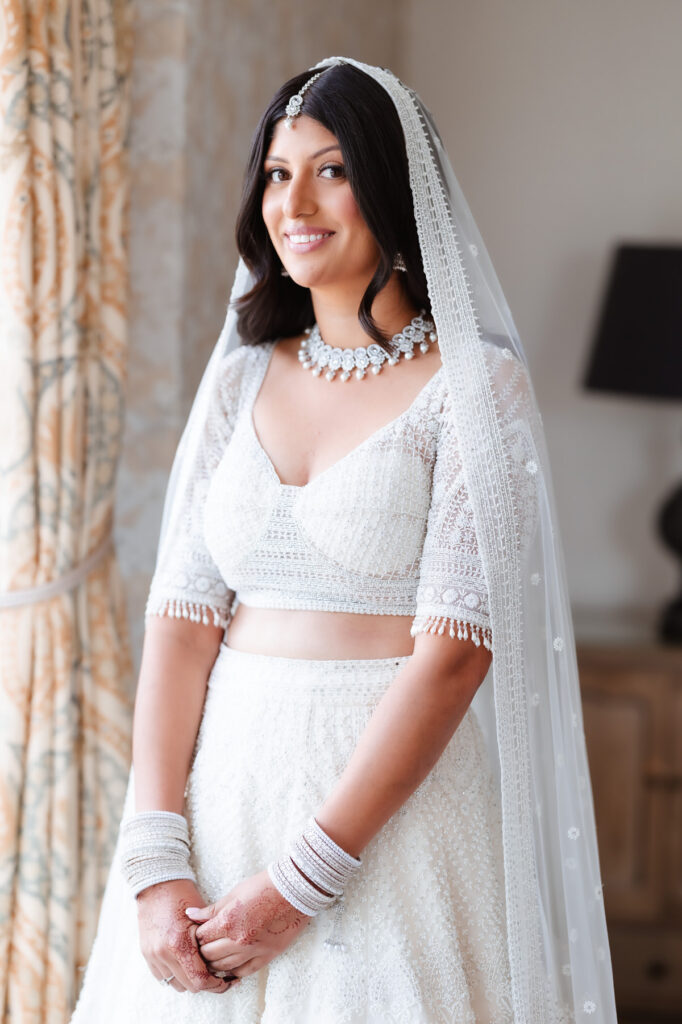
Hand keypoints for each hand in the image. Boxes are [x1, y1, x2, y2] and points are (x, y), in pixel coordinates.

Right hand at [136, 878, 233, 993]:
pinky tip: (186, 964)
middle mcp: (163, 953)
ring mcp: (153, 955)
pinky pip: (163, 976)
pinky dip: (175, 974)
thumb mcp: (201, 916)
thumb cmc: (183, 895)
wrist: (157, 884)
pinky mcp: (147, 954)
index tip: (227, 981)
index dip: (216, 985)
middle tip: (219, 976)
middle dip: (206, 983)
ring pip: (175, 984)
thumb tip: (224, 961)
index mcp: (179, 944)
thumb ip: (210, 941)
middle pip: (189, 986)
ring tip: (202, 969)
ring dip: (189, 980)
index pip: (200, 979)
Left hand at [186, 870, 309, 979]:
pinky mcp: (267, 956)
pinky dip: (232, 972)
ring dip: (214, 964)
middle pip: (209, 955)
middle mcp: (239, 940)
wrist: (295, 890)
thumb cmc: (264, 887)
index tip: (196, 933)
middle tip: (201, 946)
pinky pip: (243, 972)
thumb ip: (212, 909)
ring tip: (212, 957)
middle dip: (201, 951)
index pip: (201, 937)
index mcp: (228, 921)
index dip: (195, 935)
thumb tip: (190, 914)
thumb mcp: (234, 893)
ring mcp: (253, 950)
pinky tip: (228, 968)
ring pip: (223, 967)